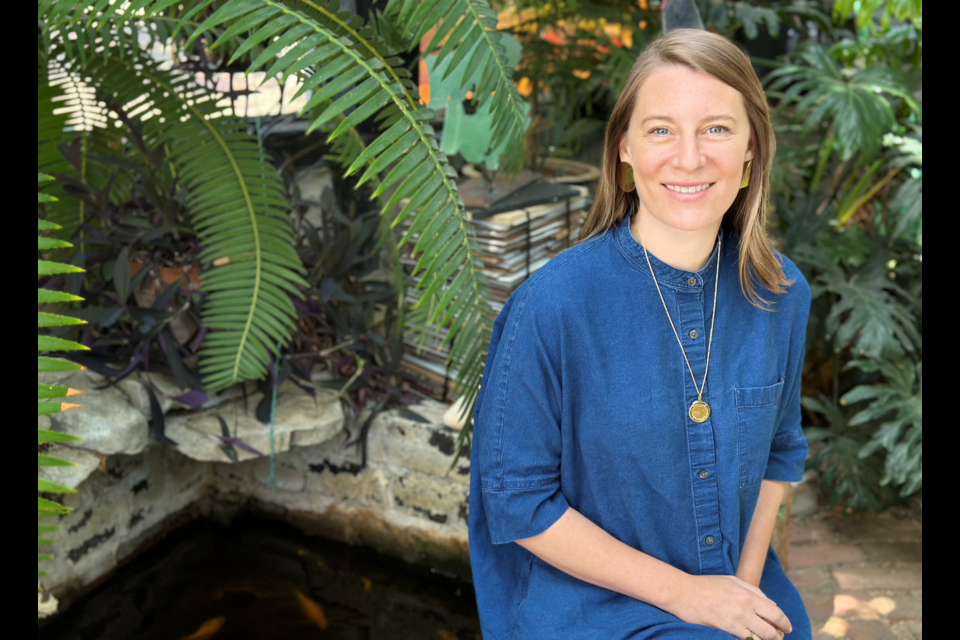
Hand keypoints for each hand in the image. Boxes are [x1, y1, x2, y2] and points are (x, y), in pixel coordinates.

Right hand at [667, 575, 791, 639]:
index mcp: (749, 594)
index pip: (776, 612)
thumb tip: (771, 604)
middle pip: (771, 629)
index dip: (785, 623)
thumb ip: (754, 591)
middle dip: (778, 637)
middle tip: (777, 639)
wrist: (683, 592)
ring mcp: (736, 620)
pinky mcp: (726, 629)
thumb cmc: (706, 585)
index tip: (787, 629)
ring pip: (761, 638)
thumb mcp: (732, 581)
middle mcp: (745, 608)